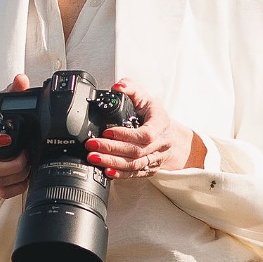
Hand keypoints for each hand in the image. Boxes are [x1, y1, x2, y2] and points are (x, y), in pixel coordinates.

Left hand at [85, 78, 206, 178]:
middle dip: (112, 149)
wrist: (171, 135)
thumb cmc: (155, 116)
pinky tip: (106, 171)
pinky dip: (120, 174)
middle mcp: (161, 144)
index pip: (145, 134)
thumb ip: (130, 88)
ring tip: (93, 158)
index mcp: (161, 124)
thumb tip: (117, 87)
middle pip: (136, 151)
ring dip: (112, 162)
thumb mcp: (145, 97)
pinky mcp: (149, 169)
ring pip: (134, 165)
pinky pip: (134, 174)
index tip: (106, 132)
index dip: (125, 135)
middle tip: (92, 146)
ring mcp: (156, 158)